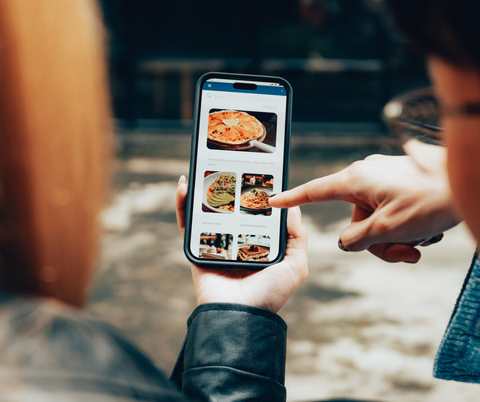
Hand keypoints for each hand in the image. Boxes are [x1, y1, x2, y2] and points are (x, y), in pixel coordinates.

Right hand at [176, 176, 307, 313]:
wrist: (239, 317)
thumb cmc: (269, 295)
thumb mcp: (295, 265)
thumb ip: (296, 237)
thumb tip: (292, 208)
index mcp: (260, 244)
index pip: (258, 212)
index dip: (258, 192)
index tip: (259, 171)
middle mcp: (238, 242)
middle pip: (232, 208)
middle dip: (229, 185)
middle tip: (230, 162)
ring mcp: (216, 244)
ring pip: (208, 211)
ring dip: (204, 189)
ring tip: (206, 167)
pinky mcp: (196, 249)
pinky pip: (187, 223)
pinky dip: (183, 204)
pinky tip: (184, 185)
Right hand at [269, 145, 457, 262]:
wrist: (471, 183)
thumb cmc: (431, 200)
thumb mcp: (388, 229)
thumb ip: (358, 239)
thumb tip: (349, 242)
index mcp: (357, 179)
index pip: (316, 191)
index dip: (293, 199)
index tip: (273, 200)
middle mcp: (368, 174)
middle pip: (356, 221)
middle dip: (378, 243)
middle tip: (405, 253)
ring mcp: (387, 177)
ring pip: (378, 221)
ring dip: (398, 239)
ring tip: (422, 241)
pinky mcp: (403, 182)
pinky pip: (394, 212)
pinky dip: (408, 227)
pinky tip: (429, 230)